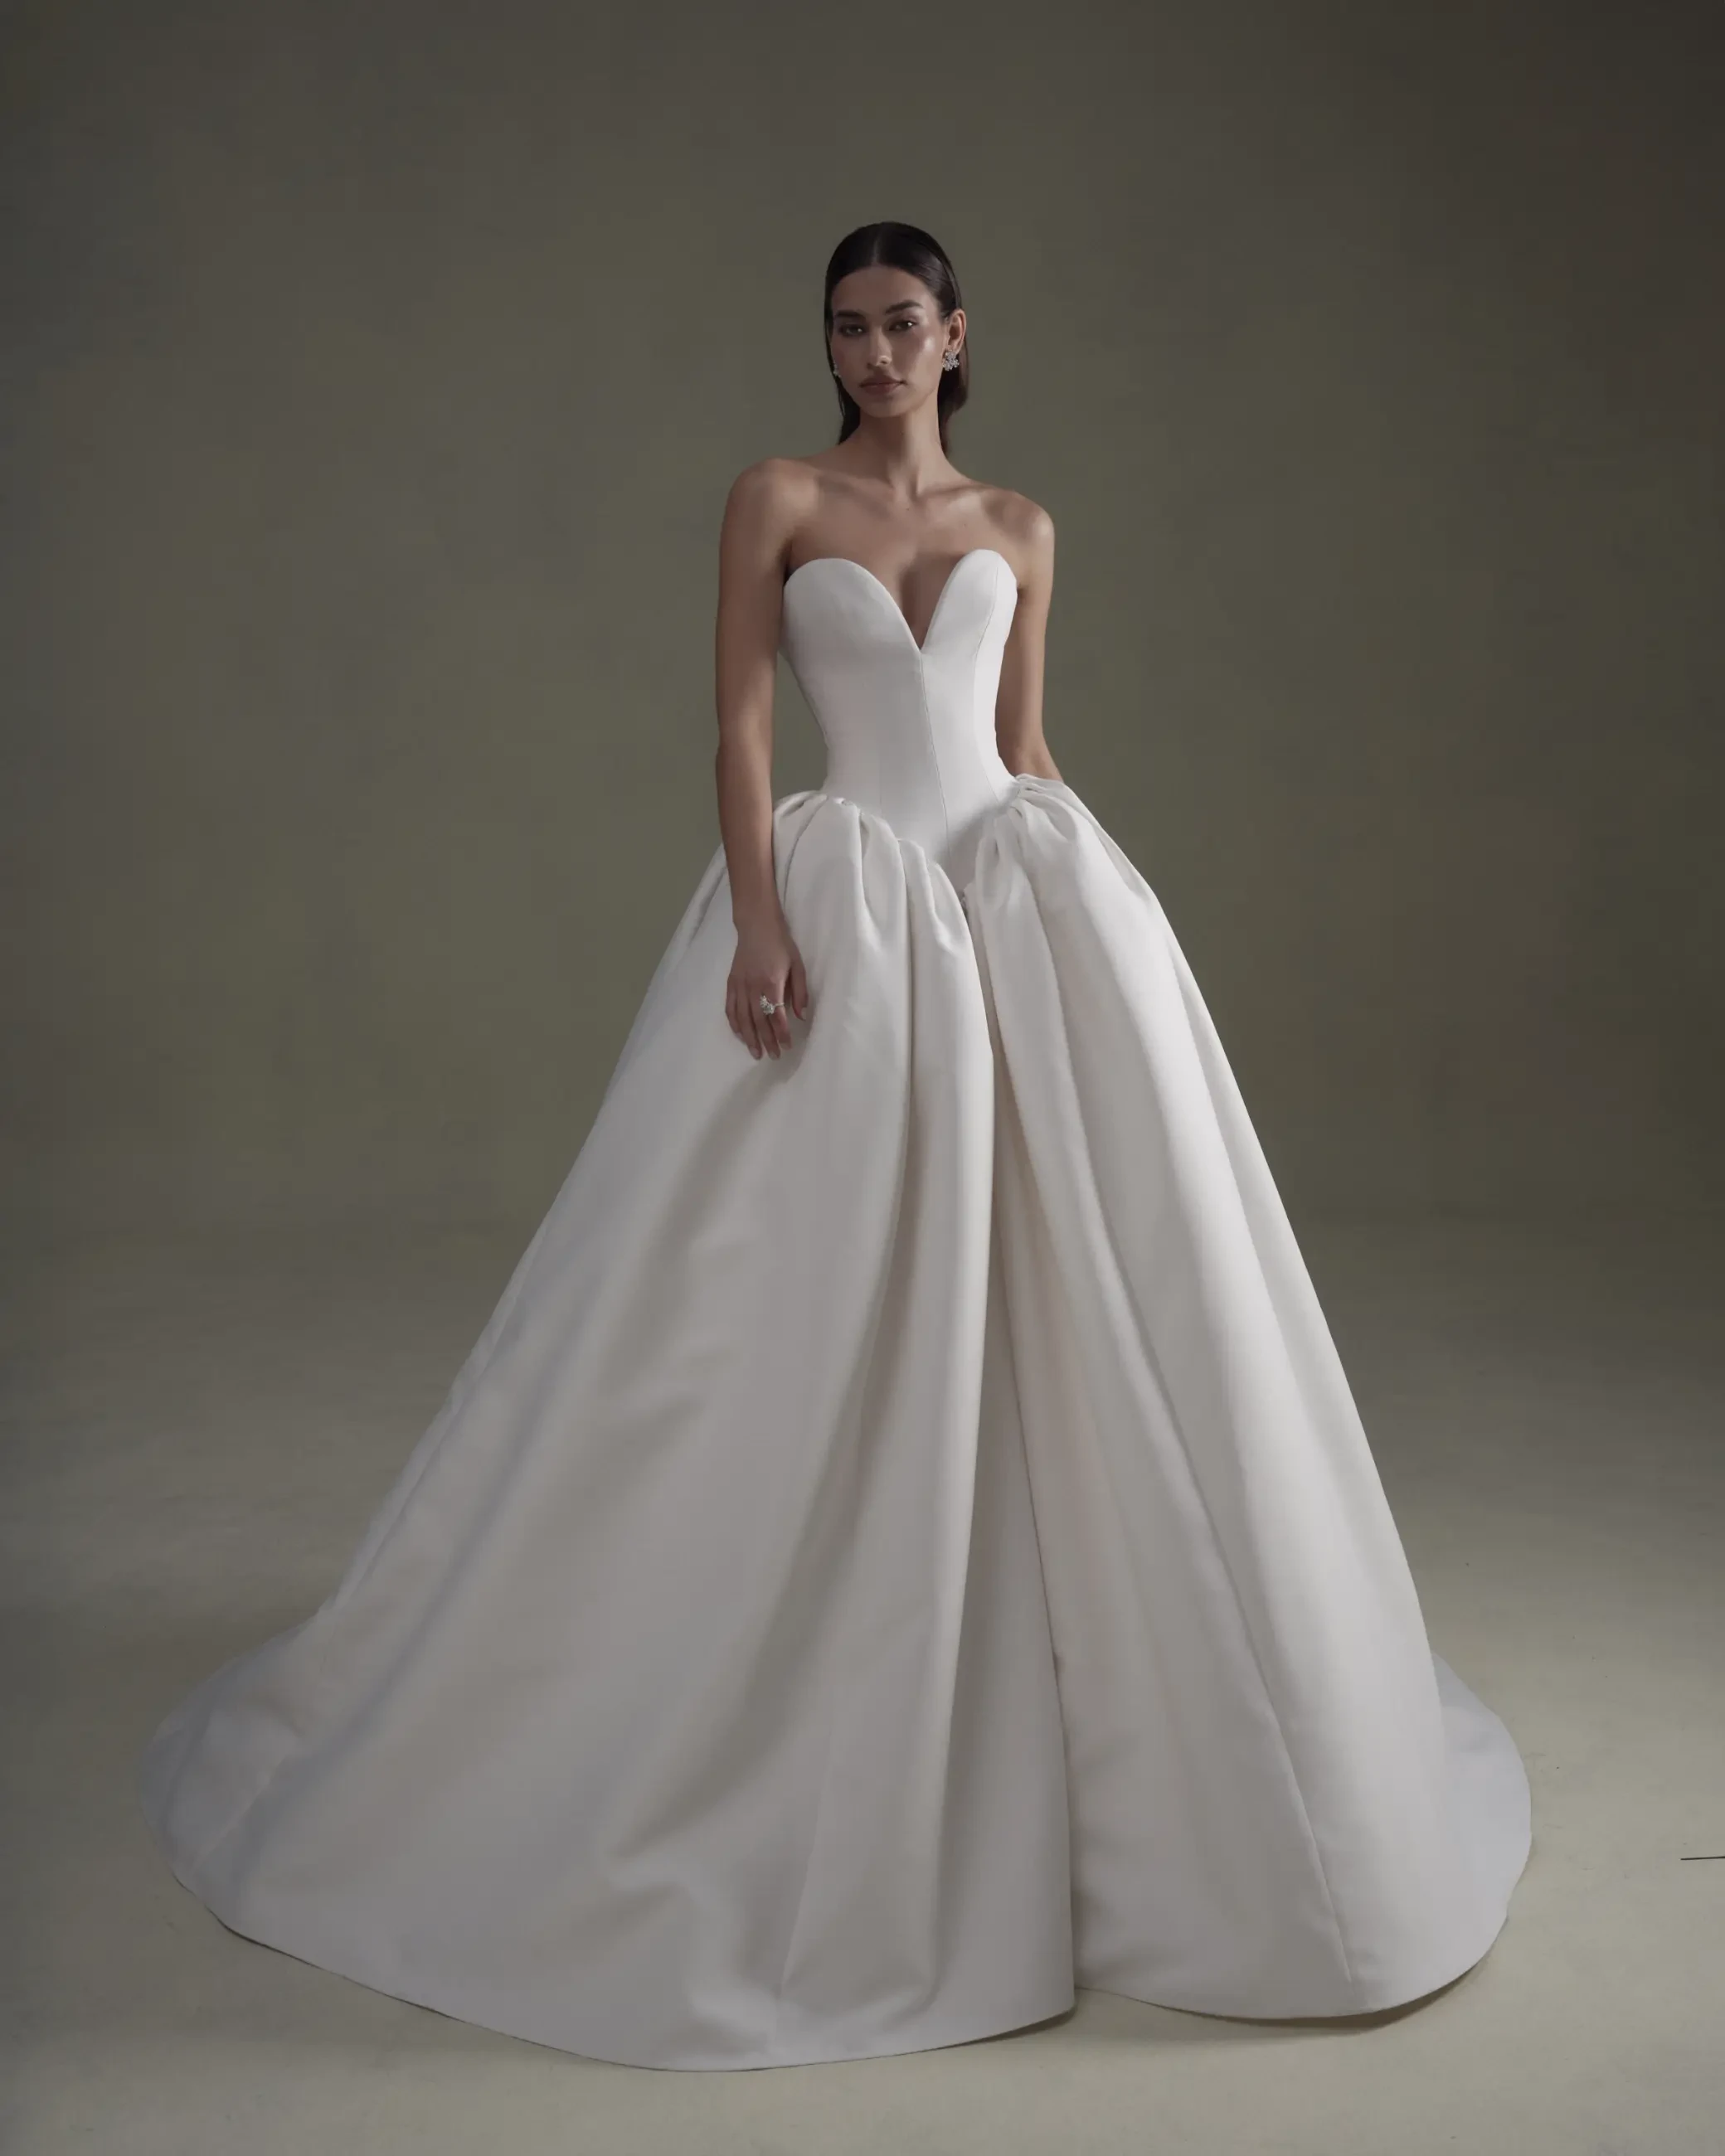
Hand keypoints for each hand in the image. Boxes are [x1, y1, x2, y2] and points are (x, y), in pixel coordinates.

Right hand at [726, 913, 809, 1059]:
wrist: (756, 925)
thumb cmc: (780, 944)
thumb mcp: (797, 965)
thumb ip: (799, 992)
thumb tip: (801, 1016)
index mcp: (772, 983)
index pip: (777, 1015)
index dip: (782, 1033)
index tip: (787, 1046)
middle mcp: (753, 987)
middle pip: (759, 1021)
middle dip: (766, 1041)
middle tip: (773, 1056)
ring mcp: (740, 986)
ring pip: (742, 1018)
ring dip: (749, 1038)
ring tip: (756, 1052)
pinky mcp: (731, 983)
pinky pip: (730, 1008)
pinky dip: (734, 1023)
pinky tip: (740, 1034)